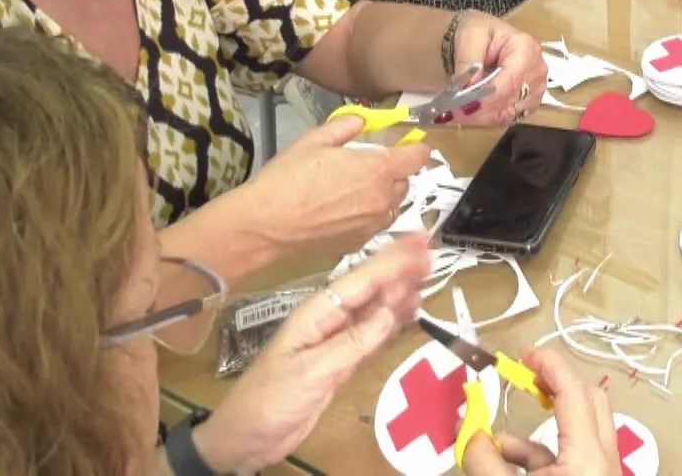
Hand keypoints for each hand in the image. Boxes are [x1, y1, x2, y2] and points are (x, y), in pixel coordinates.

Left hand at [194, 237, 431, 471]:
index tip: (422, 244)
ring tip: (428, 278)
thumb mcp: (312, 371)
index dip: (393, 261)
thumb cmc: (271, 400)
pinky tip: (408, 316)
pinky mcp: (341, 363)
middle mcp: (329, 320)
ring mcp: (336, 341)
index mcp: (317, 313)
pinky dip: (392, 326)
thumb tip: (391, 312)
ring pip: (375, 311)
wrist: (248, 437)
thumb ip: (353, 343)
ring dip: (400, 295)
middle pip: (371, 289)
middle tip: (433, 253)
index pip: (362, 280)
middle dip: (400, 270)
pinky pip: (374, 337)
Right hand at [243, 117, 432, 254]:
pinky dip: (369, 216)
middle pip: (404, 182)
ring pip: (392, 206)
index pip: (416, 158)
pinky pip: (375, 225)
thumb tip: (362, 121)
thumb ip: (345, 127)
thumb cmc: (288, 178)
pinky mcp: (359, 243)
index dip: (416, 149)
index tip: (411, 146)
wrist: (267, 224)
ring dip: (383, 196)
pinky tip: (344, 212)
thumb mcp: (314, 140)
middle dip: (394, 173)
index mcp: (377, 169)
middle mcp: (382, 198)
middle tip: (369, 167)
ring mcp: (373, 224)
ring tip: (355, 191)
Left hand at [452, 12, 546, 124]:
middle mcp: (537, 71)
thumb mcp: (470, 36)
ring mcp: (536, 89)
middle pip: (509, 101)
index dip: (486, 98)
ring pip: (508, 114)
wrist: (485, 38)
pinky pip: (508, 118)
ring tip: (455, 115)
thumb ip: (469, 61)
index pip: (509, 82)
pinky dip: (486, 119)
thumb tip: (467, 89)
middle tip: (450, 114)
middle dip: (479, 111)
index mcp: (527, 50)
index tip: (460, 107)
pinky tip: (468, 115)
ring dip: (480, 118)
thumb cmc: (480, 32)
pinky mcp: (529, 102)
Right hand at [461, 349, 620, 474]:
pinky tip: (505, 459)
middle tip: (524, 375)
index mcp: (589, 457)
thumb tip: (466, 430)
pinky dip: (538, 453)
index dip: (549, 365)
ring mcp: (601, 472)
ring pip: (577, 432)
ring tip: (495, 437)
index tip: (524, 353)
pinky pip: (569, 457)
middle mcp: (604, 460)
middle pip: (589, 401)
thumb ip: (484, 460)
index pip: (575, 393)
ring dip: (536, 428)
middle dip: (555, 383)